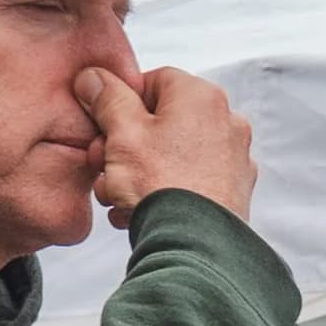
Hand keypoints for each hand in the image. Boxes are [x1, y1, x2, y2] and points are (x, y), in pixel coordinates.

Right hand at [77, 66, 256, 228]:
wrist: (195, 248)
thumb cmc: (162, 187)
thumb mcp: (123, 132)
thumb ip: (107, 98)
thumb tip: (93, 77)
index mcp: (201, 96)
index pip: (154, 80)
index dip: (121, 103)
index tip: (103, 125)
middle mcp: (226, 122)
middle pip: (160, 122)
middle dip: (123, 146)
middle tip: (103, 167)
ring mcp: (232, 159)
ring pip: (170, 155)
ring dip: (135, 173)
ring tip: (116, 197)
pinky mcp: (231, 192)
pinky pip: (187, 181)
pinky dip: (161, 191)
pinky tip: (136, 211)